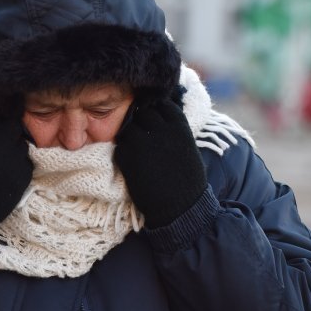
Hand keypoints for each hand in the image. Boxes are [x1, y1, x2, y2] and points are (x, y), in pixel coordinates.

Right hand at [0, 104, 32, 238]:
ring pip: (22, 141)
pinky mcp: (25, 174)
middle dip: (12, 118)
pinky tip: (6, 170)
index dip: (1, 100)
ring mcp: (15, 159)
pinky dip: (19, 162)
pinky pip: (26, 160)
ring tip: (1, 155)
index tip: (4, 96)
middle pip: (14, 120)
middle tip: (8, 120)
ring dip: (16, 143)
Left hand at [114, 99, 206, 228]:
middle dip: (143, 120)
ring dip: (131, 135)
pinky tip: (134, 163)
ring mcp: (140, 142)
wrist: (181, 207)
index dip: (157, 111)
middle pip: (143, 112)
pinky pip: (120, 145)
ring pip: (129, 127)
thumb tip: (160, 116)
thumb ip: (173, 130)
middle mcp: (159, 129)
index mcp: (178, 125)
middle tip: (145, 135)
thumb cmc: (189, 180)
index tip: (156, 120)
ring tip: (139, 150)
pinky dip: (125, 151)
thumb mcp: (188, 146)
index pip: (161, 103)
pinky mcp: (126, 156)